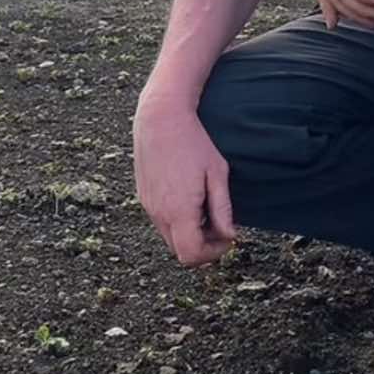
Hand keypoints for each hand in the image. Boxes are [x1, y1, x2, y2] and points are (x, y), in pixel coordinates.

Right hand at [133, 86, 237, 266]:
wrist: (161, 118)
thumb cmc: (193, 142)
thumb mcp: (217, 173)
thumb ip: (223, 208)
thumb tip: (229, 235)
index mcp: (179, 210)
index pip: (192, 256)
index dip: (213, 253)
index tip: (228, 236)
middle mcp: (159, 213)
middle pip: (180, 251)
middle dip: (203, 244)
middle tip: (220, 222)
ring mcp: (148, 206)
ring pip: (170, 237)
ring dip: (190, 231)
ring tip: (205, 205)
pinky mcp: (143, 197)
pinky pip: (161, 221)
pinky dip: (178, 219)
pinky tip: (189, 195)